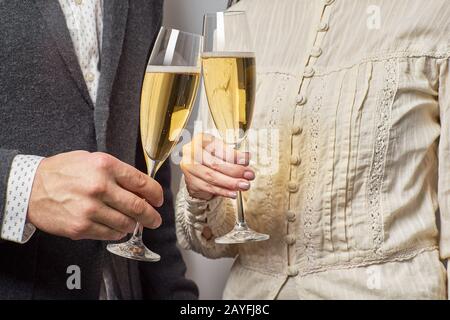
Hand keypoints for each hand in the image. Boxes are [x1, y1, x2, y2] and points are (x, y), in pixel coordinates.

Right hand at [28, 151, 162, 240]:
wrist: (30, 188)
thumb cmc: (62, 171)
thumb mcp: (91, 160)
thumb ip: (117, 172)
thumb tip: (140, 188)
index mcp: (105, 166)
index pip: (142, 183)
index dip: (156, 194)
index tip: (159, 200)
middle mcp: (100, 187)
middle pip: (138, 207)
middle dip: (152, 216)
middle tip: (155, 220)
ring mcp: (90, 209)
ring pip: (126, 223)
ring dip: (134, 225)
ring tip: (133, 223)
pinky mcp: (82, 227)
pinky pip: (110, 234)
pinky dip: (118, 233)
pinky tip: (117, 228)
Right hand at [180, 134, 254, 200]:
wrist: (196, 169)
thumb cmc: (209, 156)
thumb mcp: (220, 150)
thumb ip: (232, 154)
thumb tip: (246, 158)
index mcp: (201, 140)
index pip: (218, 148)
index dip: (233, 155)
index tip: (246, 160)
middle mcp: (192, 152)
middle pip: (215, 163)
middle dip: (235, 171)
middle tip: (249, 174)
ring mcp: (189, 167)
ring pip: (212, 177)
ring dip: (231, 183)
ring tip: (244, 184)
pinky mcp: (190, 181)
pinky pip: (209, 188)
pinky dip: (223, 191)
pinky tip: (233, 193)